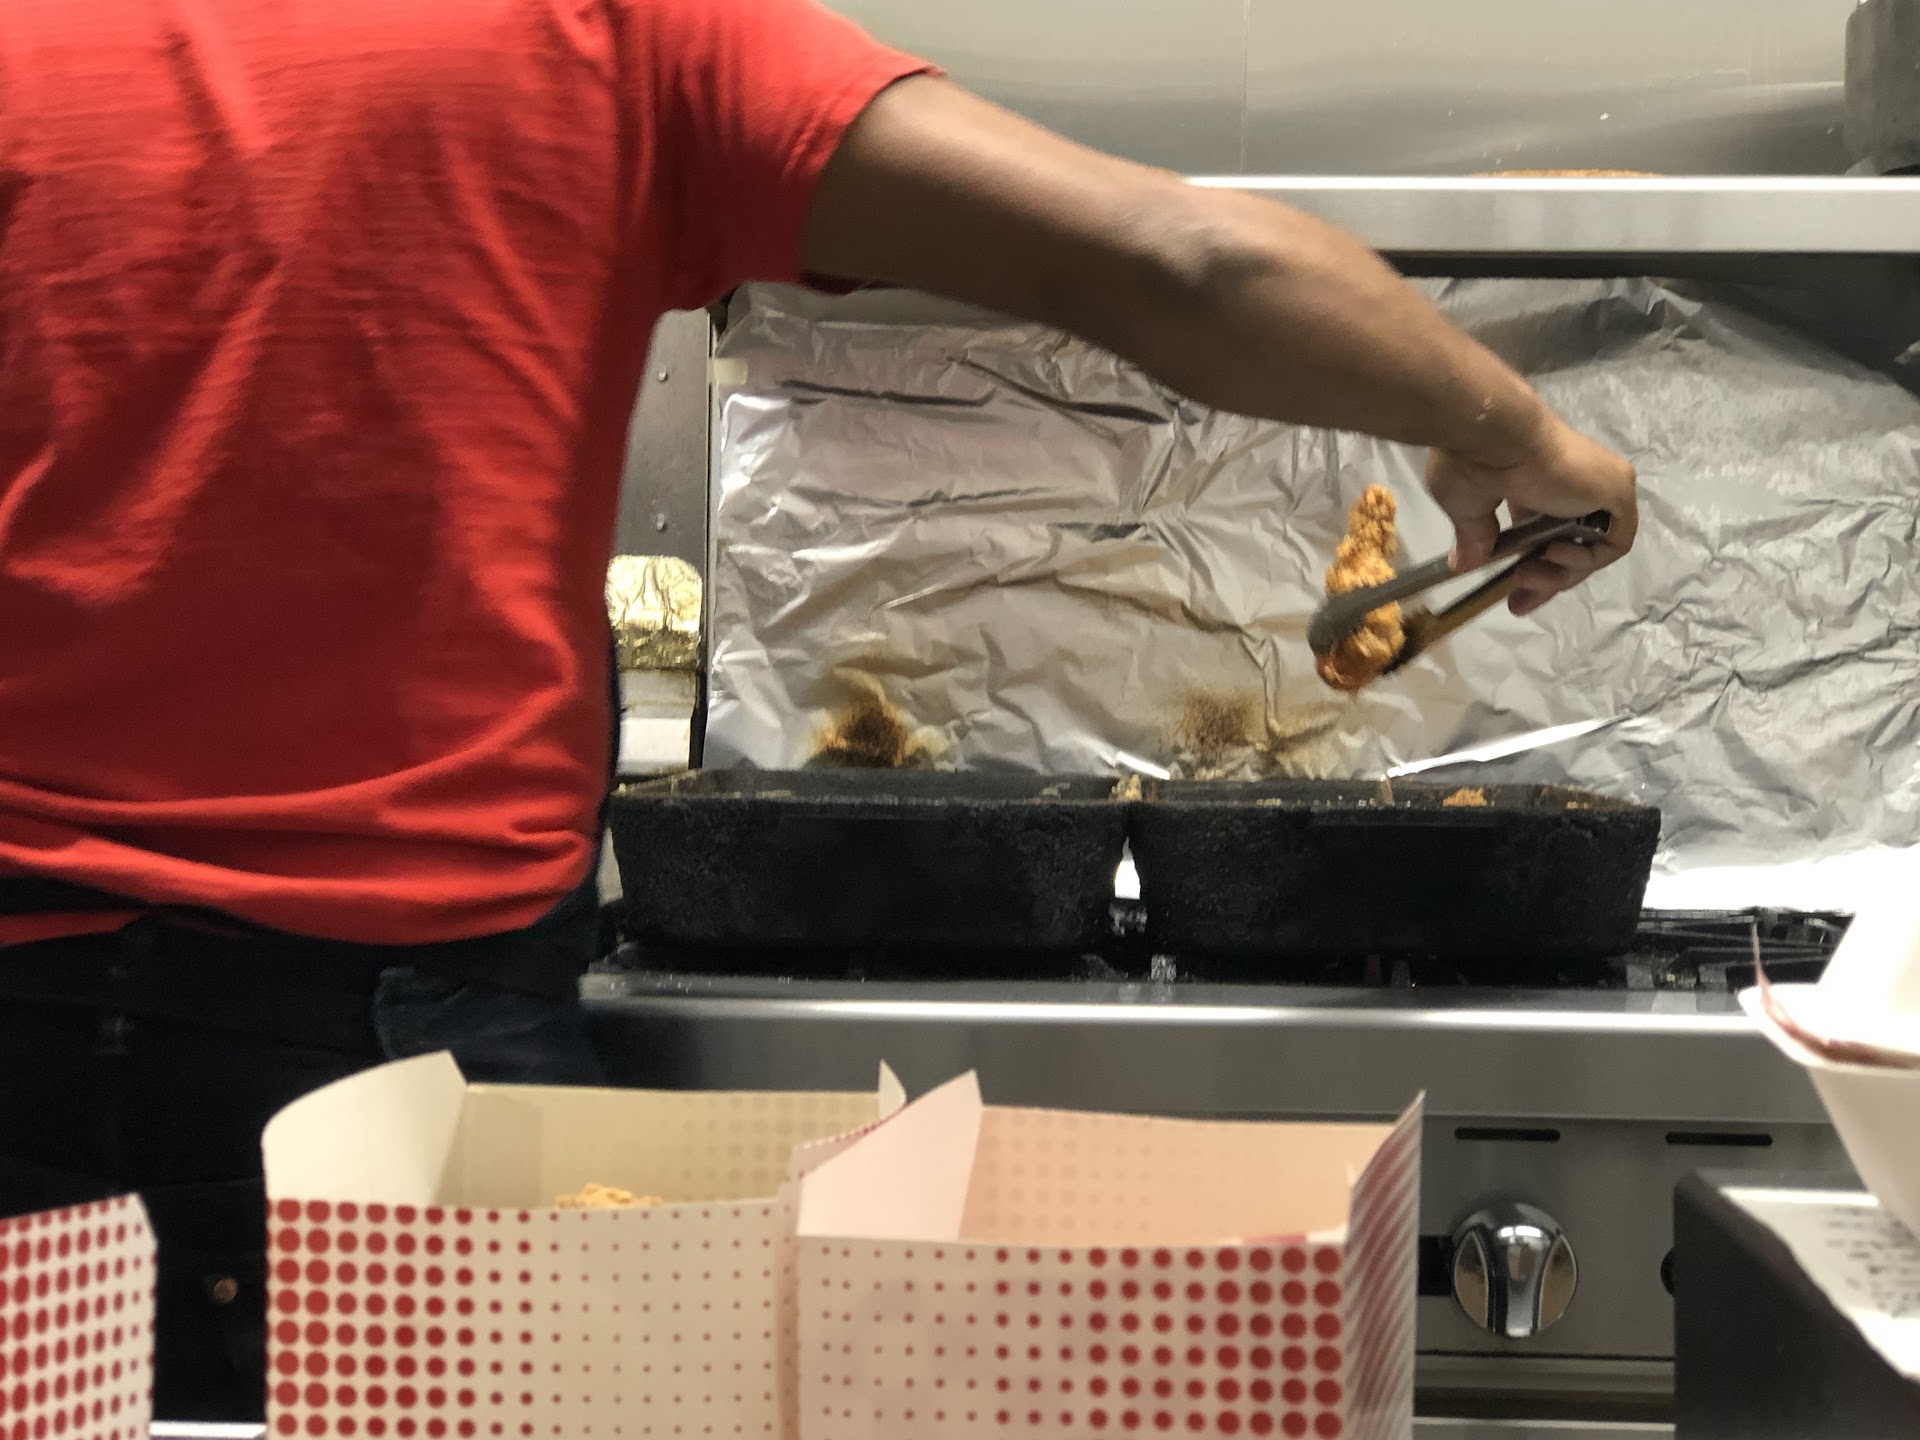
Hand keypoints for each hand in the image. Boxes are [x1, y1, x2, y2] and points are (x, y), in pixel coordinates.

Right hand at [1426, 415, 1637, 617]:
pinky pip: (1614, 543)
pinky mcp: (1618, 492)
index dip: (1533, 571)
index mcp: (1540, 485)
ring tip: (1526, 574)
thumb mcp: (1467, 507)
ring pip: (1593, 548)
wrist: (1493, 436)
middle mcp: (1574, 486)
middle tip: (1519, 603)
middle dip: (1548, 582)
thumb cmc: (1474, 462)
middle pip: (1572, 547)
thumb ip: (1476, 536)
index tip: (1512, 597)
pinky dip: (1586, 560)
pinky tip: (1553, 554)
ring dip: (1561, 574)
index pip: (1548, 536)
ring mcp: (1600, 488)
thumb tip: (1462, 565)